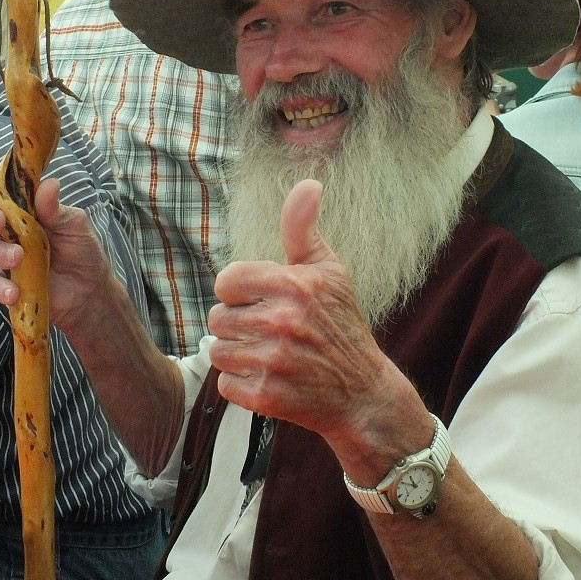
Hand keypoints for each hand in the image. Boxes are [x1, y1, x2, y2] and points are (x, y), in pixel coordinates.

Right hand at [0, 172, 113, 331]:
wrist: (90, 289)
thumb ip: (56, 209)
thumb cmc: (82, 249)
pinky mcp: (6, 281)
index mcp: (25, 208)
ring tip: (18, 258)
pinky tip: (14, 291)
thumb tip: (49, 183)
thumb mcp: (74, 226)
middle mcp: (11, 229)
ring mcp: (6, 256)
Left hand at [208, 179, 400, 445]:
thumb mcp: (329, 271)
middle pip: (218, 318)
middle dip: (238, 325)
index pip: (226, 281)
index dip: (239, 291)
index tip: (259, 300)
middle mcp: (281, 321)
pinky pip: (224, 384)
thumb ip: (303, 228)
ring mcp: (273, 361)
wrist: (363, 392)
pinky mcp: (266, 397)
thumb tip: (309, 183)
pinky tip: (269, 378)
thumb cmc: (341, 325)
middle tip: (267, 332)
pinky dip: (241, 384)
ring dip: (237, 355)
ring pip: (217, 351)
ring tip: (267, 355)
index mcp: (293, 285)